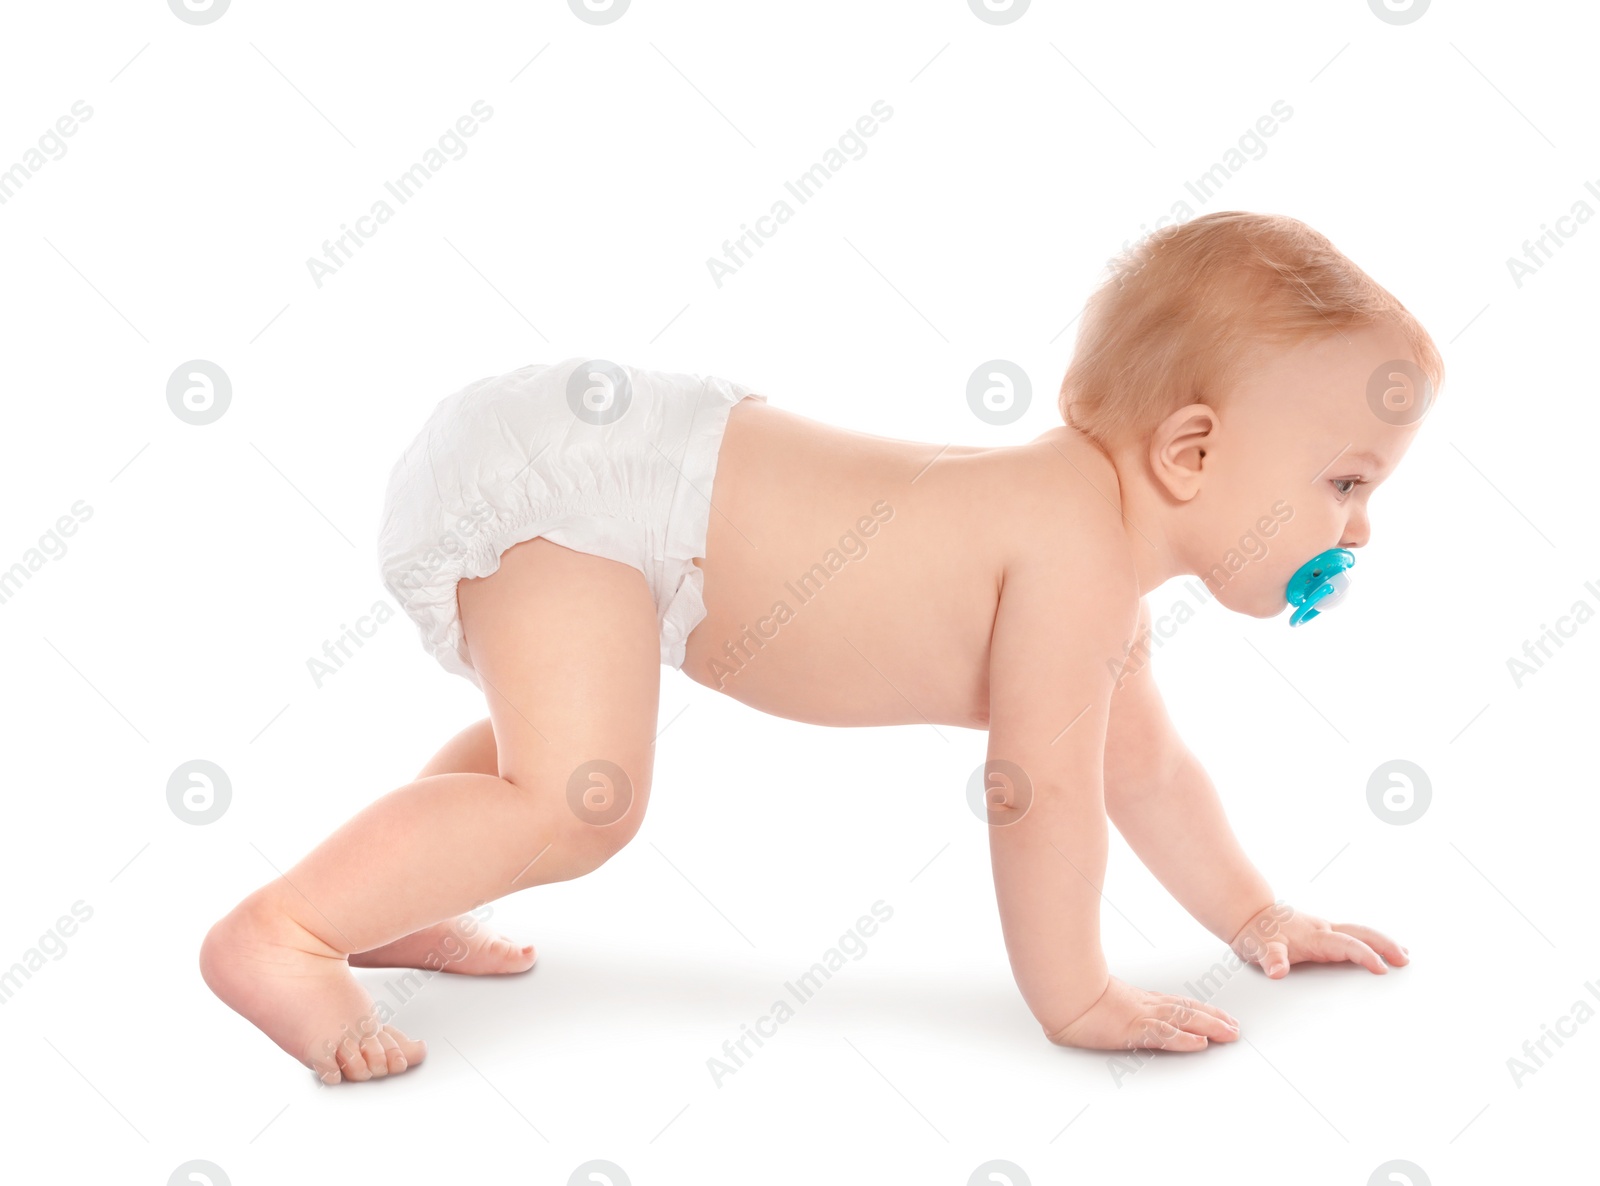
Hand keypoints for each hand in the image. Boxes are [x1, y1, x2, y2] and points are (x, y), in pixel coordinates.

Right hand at [1045, 976, 1240, 1051]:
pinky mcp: (1132, 1028)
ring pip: (1182, 1020)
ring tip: (1230, 1034)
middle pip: (1187, 1010)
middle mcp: (1145, 1006)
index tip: (1221, 1016)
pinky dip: (1183, 1039)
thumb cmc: (1073, 997)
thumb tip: (1114, 1011)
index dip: (1202, 1010)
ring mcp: (1140, 1016)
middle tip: (1236, 1028)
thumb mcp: (1098, 1001)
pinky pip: (1163, 1035)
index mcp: (1138, 1000)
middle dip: (1214, 1019)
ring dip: (1209, 1026)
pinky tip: (1199, 1043)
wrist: (1061, 994)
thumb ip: (1111, 1005)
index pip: (1177, 1004)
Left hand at [1230, 901, 1409, 978]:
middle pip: (1361, 934)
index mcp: (1314, 935)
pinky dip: (1370, 942)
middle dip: (1385, 945)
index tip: (1381, 968)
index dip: (1365, 956)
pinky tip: (1379, 949)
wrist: (1248, 914)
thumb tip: (1277, 971)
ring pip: (1359, 932)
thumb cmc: (1255, 933)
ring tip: (1403, 954)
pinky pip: (1352, 935)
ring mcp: (1324, 929)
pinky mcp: (1322, 932)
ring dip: (1382, 942)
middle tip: (1405, 959)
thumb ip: (1270, 959)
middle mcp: (1323, 930)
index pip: (1346, 945)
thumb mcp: (1258, 948)